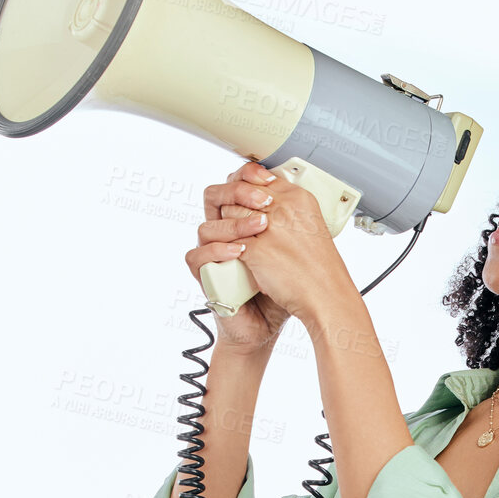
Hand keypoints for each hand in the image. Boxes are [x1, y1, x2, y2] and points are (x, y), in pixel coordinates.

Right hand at [184, 161, 292, 351]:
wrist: (269, 322)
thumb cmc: (281, 286)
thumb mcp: (292, 247)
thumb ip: (289, 218)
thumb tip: (301, 187)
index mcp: (242, 220)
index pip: (234, 184)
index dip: (245, 175)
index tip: (267, 177)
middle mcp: (224, 233)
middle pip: (214, 196)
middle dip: (238, 194)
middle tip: (264, 203)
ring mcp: (213, 253)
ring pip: (206, 226)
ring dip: (234, 225)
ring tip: (259, 230)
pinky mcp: (205, 276)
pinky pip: (198, 256)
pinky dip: (218, 252)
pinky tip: (240, 252)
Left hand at [224, 167, 357, 327]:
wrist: (325, 295)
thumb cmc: (320, 268)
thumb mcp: (309, 227)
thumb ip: (288, 211)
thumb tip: (265, 206)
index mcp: (298, 197)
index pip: (260, 179)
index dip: (247, 190)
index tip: (243, 200)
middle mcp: (284, 207)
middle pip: (242, 193)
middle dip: (234, 208)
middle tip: (236, 224)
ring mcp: (269, 227)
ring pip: (230, 214)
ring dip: (228, 228)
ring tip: (233, 240)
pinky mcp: (257, 249)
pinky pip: (229, 240)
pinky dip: (226, 248)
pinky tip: (231, 255)